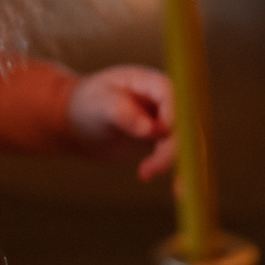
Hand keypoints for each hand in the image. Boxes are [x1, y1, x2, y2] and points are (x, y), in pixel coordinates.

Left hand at [67, 66, 177, 181]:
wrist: (78, 124)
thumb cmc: (86, 105)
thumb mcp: (98, 104)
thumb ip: (121, 111)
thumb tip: (149, 129)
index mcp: (149, 82)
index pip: (172, 95)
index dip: (173, 115)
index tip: (159, 136)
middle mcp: (164, 100)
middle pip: (185, 121)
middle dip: (174, 147)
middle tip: (151, 168)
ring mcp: (166, 121)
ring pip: (186, 143)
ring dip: (174, 162)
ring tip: (145, 174)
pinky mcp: (164, 141)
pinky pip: (178, 156)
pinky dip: (175, 171)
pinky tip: (162, 182)